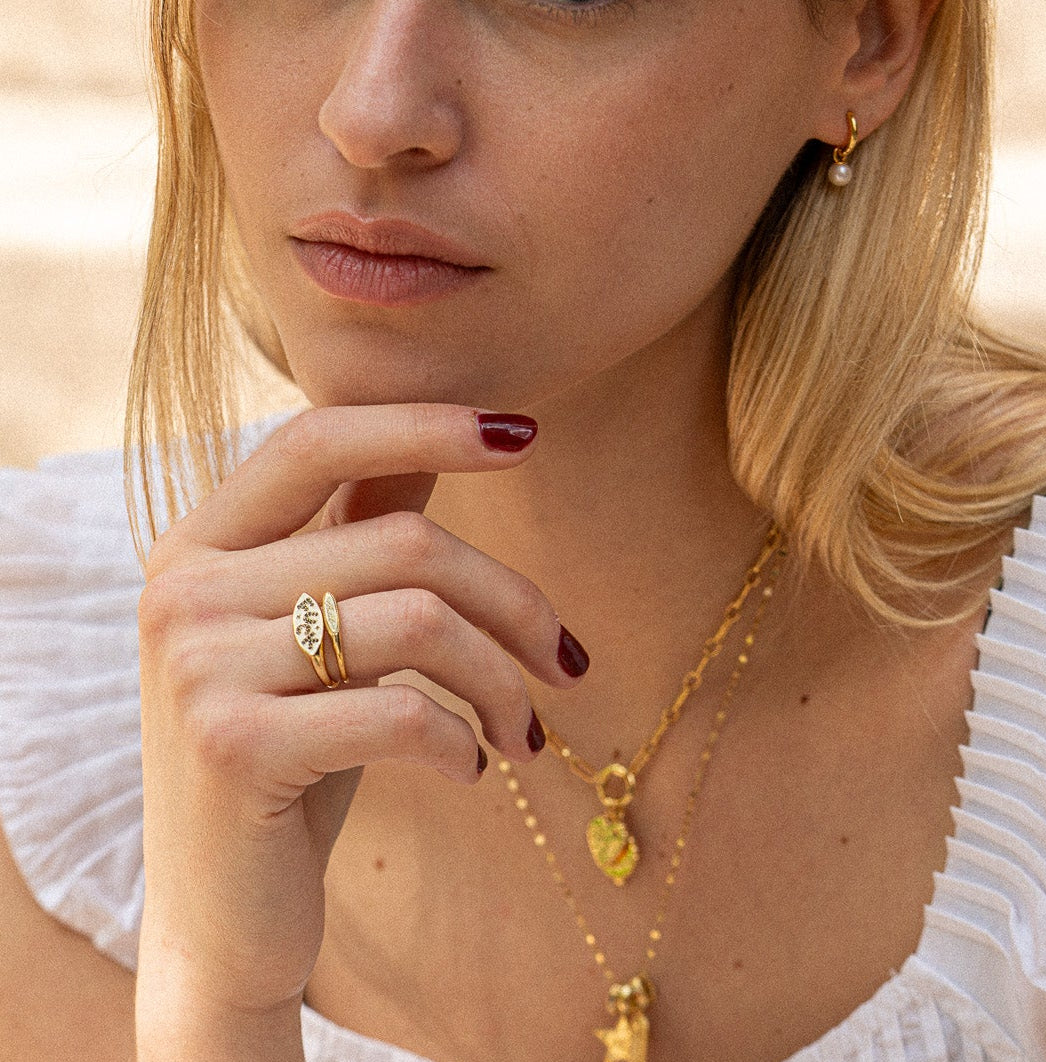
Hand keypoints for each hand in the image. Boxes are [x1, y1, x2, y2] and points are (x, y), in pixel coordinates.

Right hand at [134, 405, 586, 1053]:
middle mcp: (183, 587)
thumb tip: (456, 433)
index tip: (527, 433)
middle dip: (516, 603)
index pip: (318, 439)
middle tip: (568, 663)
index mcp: (200, 543)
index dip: (425, 425)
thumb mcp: (322, 636)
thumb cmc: (295, 756)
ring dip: (503, 681)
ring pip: (420, 621)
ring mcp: (198, 664)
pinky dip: (464, 740)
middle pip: (406, 542)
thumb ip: (363, 534)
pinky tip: (473, 769)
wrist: (223, 915)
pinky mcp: (231, 745)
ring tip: (524, 730)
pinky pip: (401, 710)